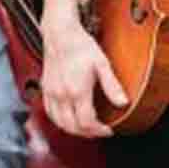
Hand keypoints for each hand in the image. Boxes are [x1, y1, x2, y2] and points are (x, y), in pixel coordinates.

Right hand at [41, 19, 123, 137]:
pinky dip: (59, 121)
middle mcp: (61, 94)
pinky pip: (49, 113)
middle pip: (72, 127)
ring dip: (73, 130)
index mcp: (77, 90)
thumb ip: (112, 86)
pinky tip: (68, 119)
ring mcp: (51, 93)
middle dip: (87, 133)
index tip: (108, 129)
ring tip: (86, 128)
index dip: (99, 130)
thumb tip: (123, 102)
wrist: (60, 33)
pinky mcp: (45, 89)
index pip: (87, 122)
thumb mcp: (102, 64)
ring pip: (59, 123)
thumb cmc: (80, 46)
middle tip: (99, 131)